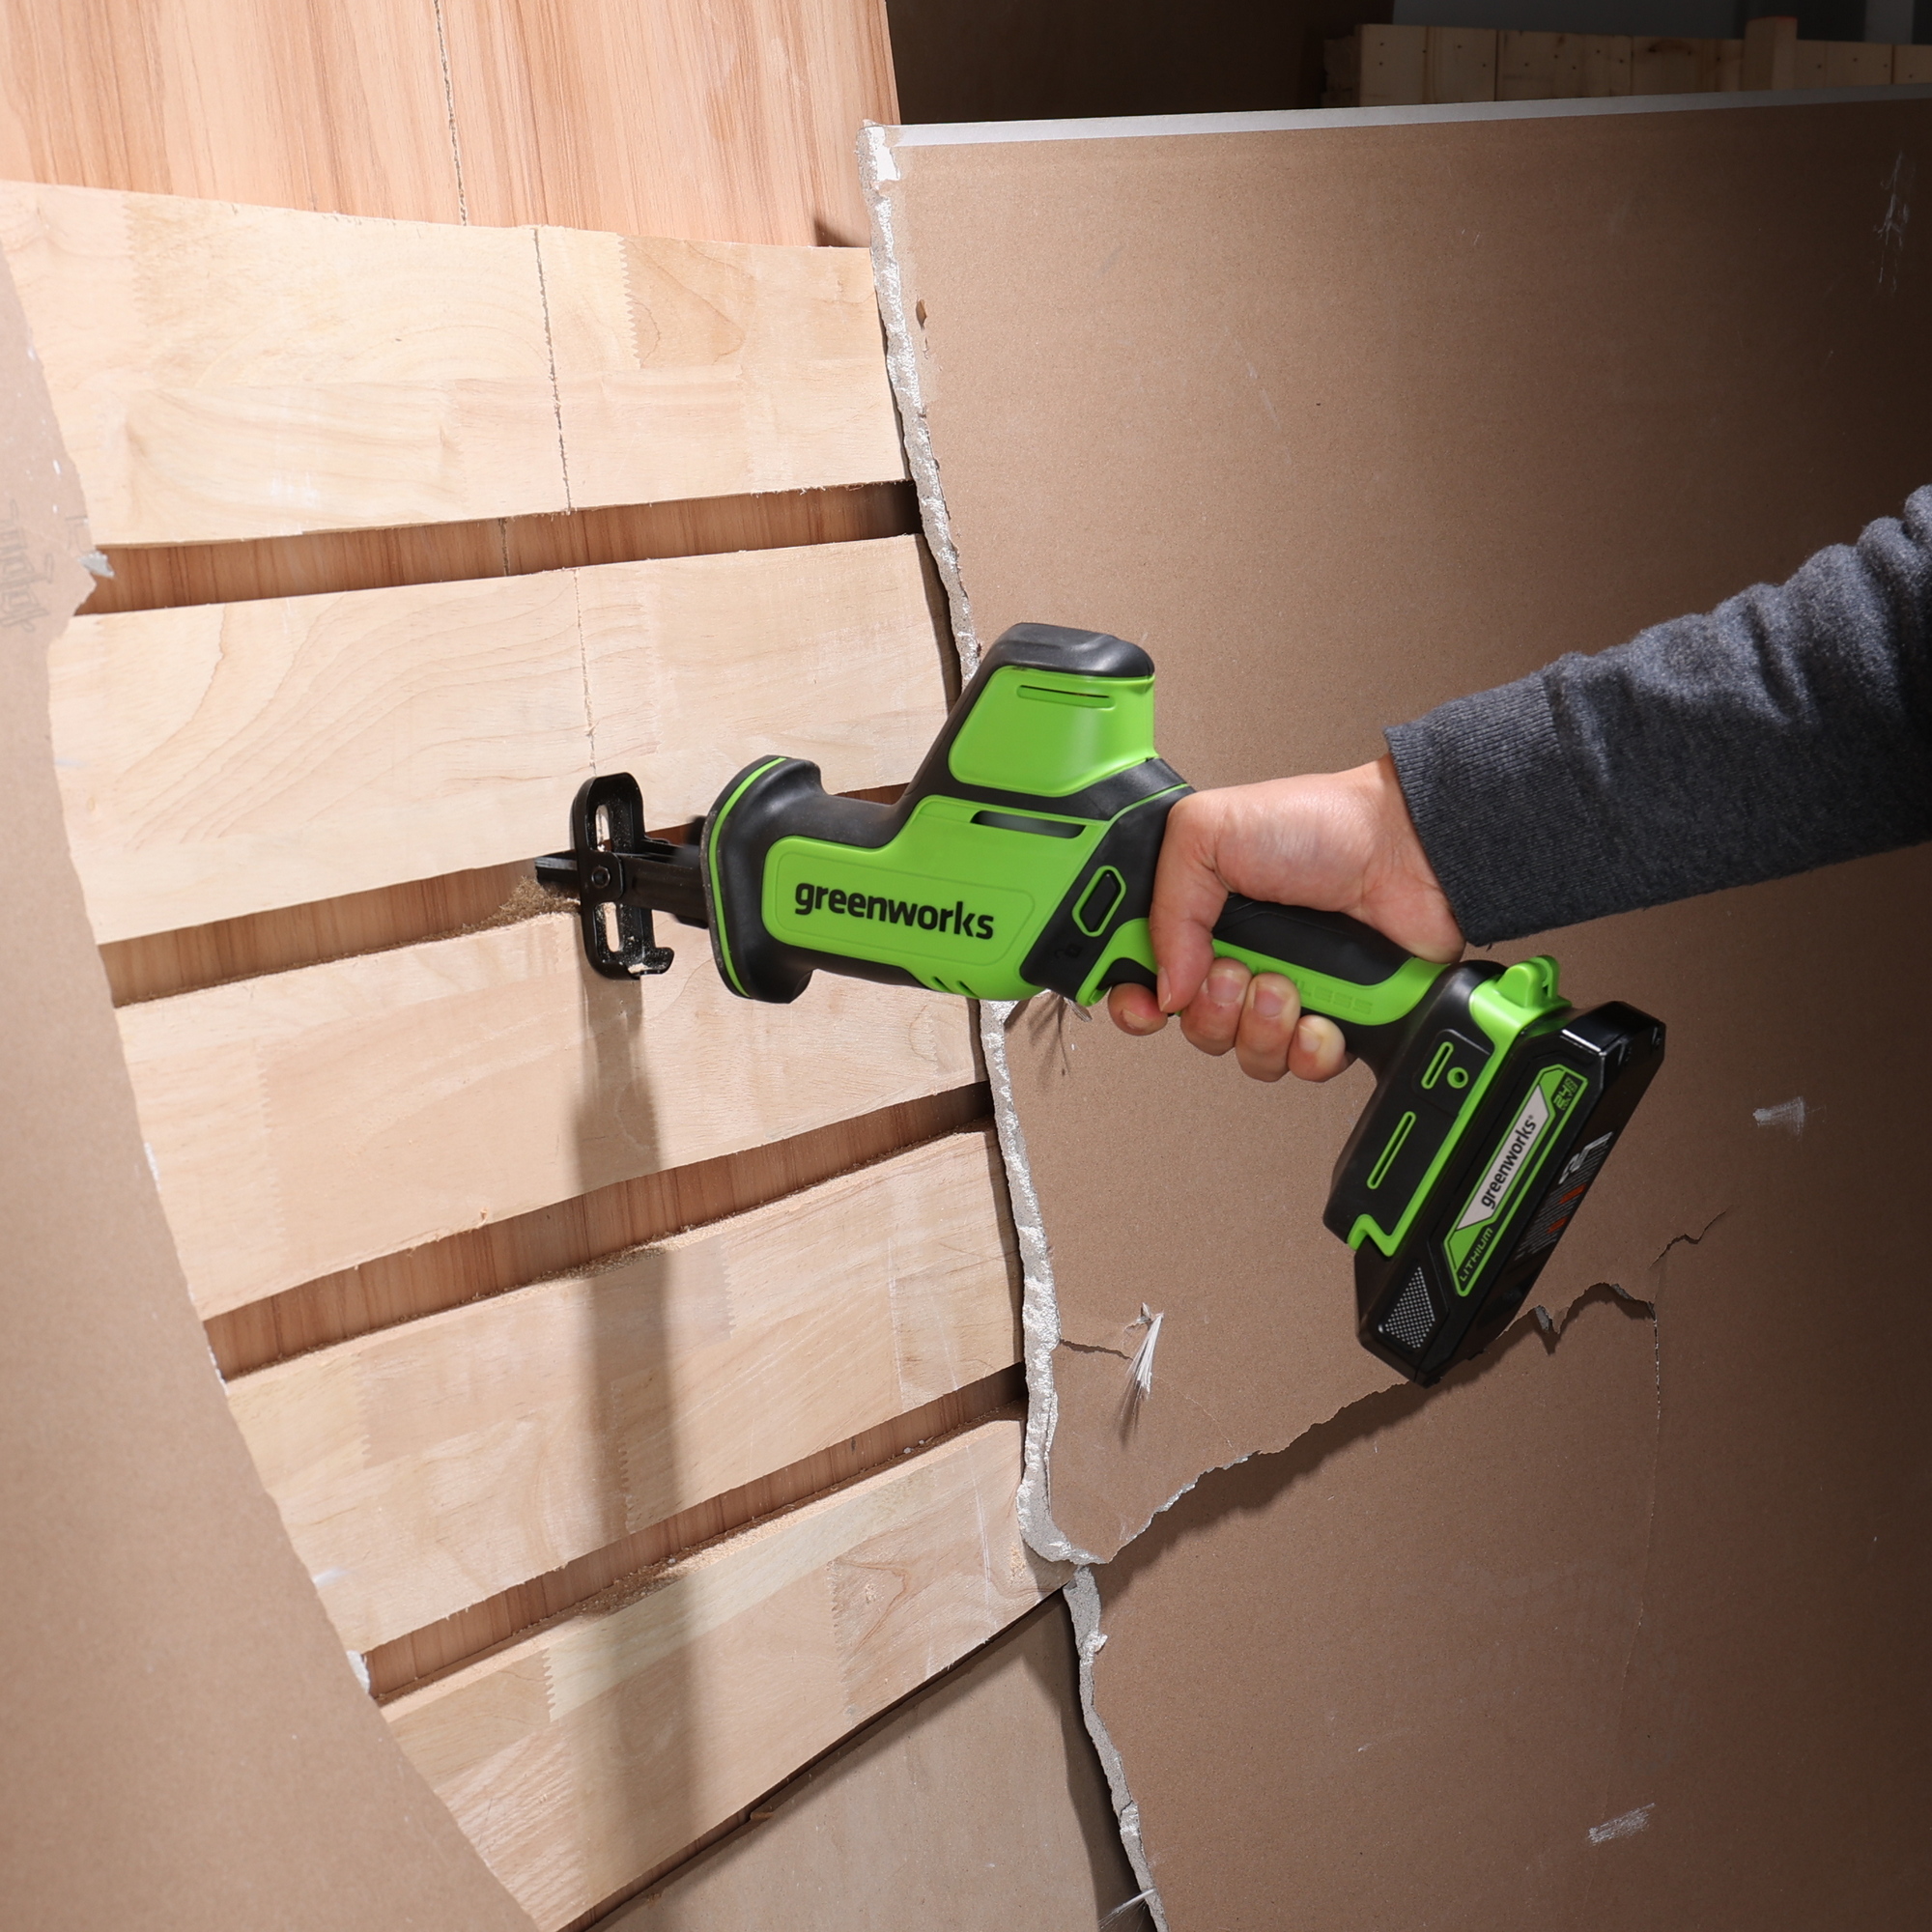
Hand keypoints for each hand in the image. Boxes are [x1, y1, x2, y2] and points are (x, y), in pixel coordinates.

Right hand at [1107, 755, 1462, 1081]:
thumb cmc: (1322, 825)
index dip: (1136, 1001)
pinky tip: (1319, 1013)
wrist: (1409, 852)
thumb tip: (1163, 985)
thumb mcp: (1207, 831)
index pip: (1142, 977)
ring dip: (1259, 1024)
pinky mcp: (1331, 1017)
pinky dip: (1307, 1047)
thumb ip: (1165, 906)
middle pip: (1190, 1024)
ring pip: (1241, 1051)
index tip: (1146, 1005)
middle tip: (1235, 970)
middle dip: (1210, 1008)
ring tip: (1285, 984)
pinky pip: (1299, 1065)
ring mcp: (1284, 989)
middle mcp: (1237, 954)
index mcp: (1197, 913)